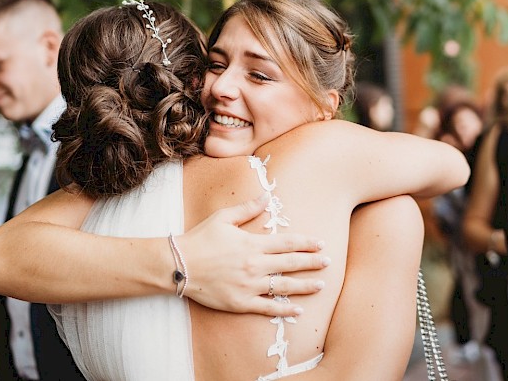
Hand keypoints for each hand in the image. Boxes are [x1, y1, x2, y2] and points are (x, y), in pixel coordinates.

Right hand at [176, 193, 329, 316]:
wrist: (178, 265)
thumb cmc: (200, 238)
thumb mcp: (223, 218)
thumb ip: (247, 209)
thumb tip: (267, 197)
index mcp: (252, 243)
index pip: (287, 243)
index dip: (307, 243)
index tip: (321, 243)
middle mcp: (255, 264)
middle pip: (291, 264)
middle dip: (312, 262)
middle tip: (329, 262)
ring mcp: (249, 285)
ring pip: (284, 286)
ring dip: (305, 286)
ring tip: (321, 285)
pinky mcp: (241, 302)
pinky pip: (268, 307)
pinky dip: (285, 310)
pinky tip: (299, 311)